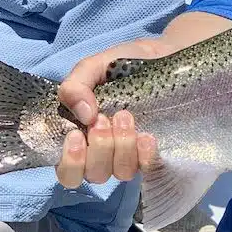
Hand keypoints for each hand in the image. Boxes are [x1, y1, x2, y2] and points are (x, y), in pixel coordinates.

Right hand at [56, 38, 167, 189]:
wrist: (163, 57)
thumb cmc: (122, 65)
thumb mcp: (93, 67)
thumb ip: (75, 86)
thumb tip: (84, 115)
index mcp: (81, 137)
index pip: (68, 172)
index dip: (71, 162)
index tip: (77, 134)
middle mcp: (104, 153)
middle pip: (94, 174)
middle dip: (99, 147)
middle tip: (104, 118)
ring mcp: (130, 155)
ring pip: (121, 172)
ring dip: (121, 147)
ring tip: (126, 116)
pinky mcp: (153, 153)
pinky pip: (148, 168)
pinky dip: (145, 155)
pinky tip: (146, 136)